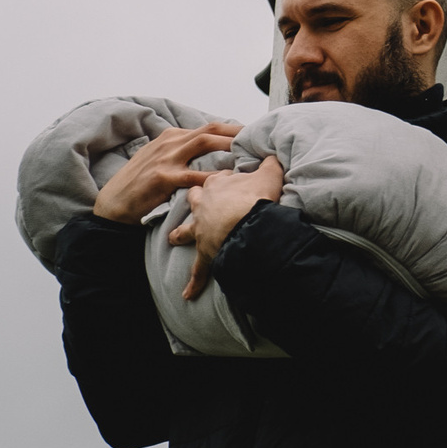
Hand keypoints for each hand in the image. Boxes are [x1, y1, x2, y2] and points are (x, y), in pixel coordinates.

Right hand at [91, 123, 240, 224]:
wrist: (113, 205)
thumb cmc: (140, 185)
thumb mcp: (160, 160)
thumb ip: (182, 153)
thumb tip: (212, 153)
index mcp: (171, 137)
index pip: (209, 127)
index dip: (234, 131)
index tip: (253, 136)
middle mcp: (170, 142)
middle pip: (212, 130)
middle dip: (238, 133)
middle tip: (260, 141)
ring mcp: (166, 158)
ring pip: (205, 144)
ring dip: (230, 147)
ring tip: (251, 154)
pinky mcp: (163, 177)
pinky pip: (195, 176)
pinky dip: (214, 177)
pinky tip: (230, 181)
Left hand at [168, 157, 283, 299]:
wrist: (247, 222)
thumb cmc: (256, 197)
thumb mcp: (268, 174)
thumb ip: (270, 163)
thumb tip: (273, 154)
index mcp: (217, 185)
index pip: (216, 178)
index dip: (222, 179)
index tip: (227, 180)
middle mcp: (205, 205)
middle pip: (194, 199)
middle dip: (194, 200)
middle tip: (195, 202)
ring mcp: (202, 229)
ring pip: (187, 231)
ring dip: (181, 235)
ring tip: (173, 239)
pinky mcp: (206, 251)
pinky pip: (199, 269)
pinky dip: (194, 282)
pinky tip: (188, 294)